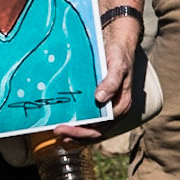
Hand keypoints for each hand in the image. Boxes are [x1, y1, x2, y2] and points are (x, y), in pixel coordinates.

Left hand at [53, 13, 139, 139]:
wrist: (120, 45)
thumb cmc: (119, 55)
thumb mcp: (117, 66)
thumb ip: (111, 82)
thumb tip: (100, 98)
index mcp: (122, 105)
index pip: (102, 126)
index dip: (83, 131)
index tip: (66, 128)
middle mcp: (116, 110)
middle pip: (96, 131)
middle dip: (77, 134)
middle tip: (58, 131)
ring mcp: (109, 107)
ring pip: (94, 129)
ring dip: (77, 133)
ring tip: (60, 132)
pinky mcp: (103, 103)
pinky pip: (92, 120)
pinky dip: (80, 125)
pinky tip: (68, 124)